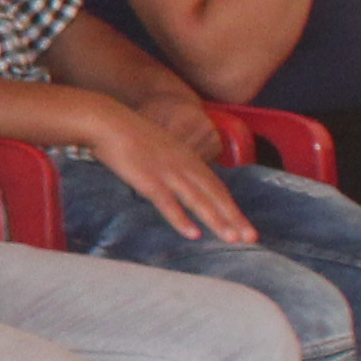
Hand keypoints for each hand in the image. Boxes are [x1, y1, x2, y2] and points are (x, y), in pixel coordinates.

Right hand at [75, 95, 249, 241]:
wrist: (107, 121)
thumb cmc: (127, 135)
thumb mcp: (157, 148)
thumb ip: (170, 163)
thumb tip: (174, 183)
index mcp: (187, 157)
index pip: (216, 186)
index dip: (232, 207)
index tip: (244, 226)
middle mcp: (184, 165)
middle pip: (215, 194)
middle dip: (234, 217)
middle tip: (252, 238)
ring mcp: (167, 172)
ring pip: (198, 200)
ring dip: (216, 220)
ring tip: (231, 239)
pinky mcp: (148, 180)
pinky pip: (169, 203)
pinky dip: (182, 219)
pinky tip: (193, 234)